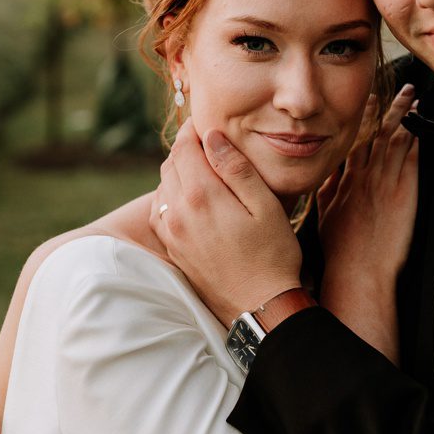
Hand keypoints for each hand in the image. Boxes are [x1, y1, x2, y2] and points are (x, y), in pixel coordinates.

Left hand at [150, 120, 304, 323]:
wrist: (260, 308)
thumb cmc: (273, 255)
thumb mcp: (265, 206)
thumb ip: (236, 168)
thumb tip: (211, 136)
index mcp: (201, 196)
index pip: (184, 146)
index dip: (195, 130)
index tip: (209, 125)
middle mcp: (178, 212)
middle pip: (170, 163)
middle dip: (187, 149)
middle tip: (210, 146)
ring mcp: (171, 233)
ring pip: (163, 186)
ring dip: (179, 172)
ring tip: (206, 172)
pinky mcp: (172, 249)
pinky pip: (160, 210)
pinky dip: (172, 196)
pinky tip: (192, 199)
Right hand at [315, 85, 419, 362]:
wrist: (358, 271)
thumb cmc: (342, 251)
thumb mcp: (324, 216)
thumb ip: (327, 192)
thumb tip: (324, 174)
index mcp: (343, 181)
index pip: (351, 140)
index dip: (359, 117)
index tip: (364, 100)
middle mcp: (362, 176)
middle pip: (372, 133)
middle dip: (382, 107)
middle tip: (390, 86)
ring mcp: (383, 182)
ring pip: (393, 139)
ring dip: (403, 115)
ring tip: (411, 95)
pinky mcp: (403, 192)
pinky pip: (410, 157)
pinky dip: (415, 138)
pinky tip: (421, 123)